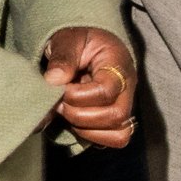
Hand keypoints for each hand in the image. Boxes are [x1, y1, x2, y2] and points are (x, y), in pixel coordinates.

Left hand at [40, 27, 137, 148]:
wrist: (85, 45)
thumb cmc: (78, 40)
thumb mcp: (67, 39)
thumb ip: (62, 58)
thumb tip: (54, 81)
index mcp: (118, 64)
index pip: (107, 90)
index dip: (78, 96)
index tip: (61, 88)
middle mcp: (127, 88)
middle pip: (116, 116)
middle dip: (79, 115)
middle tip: (59, 103)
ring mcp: (124, 105)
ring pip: (118, 134)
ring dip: (85, 130)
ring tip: (66, 111)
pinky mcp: (115, 120)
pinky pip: (112, 141)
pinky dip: (90, 137)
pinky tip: (73, 120)